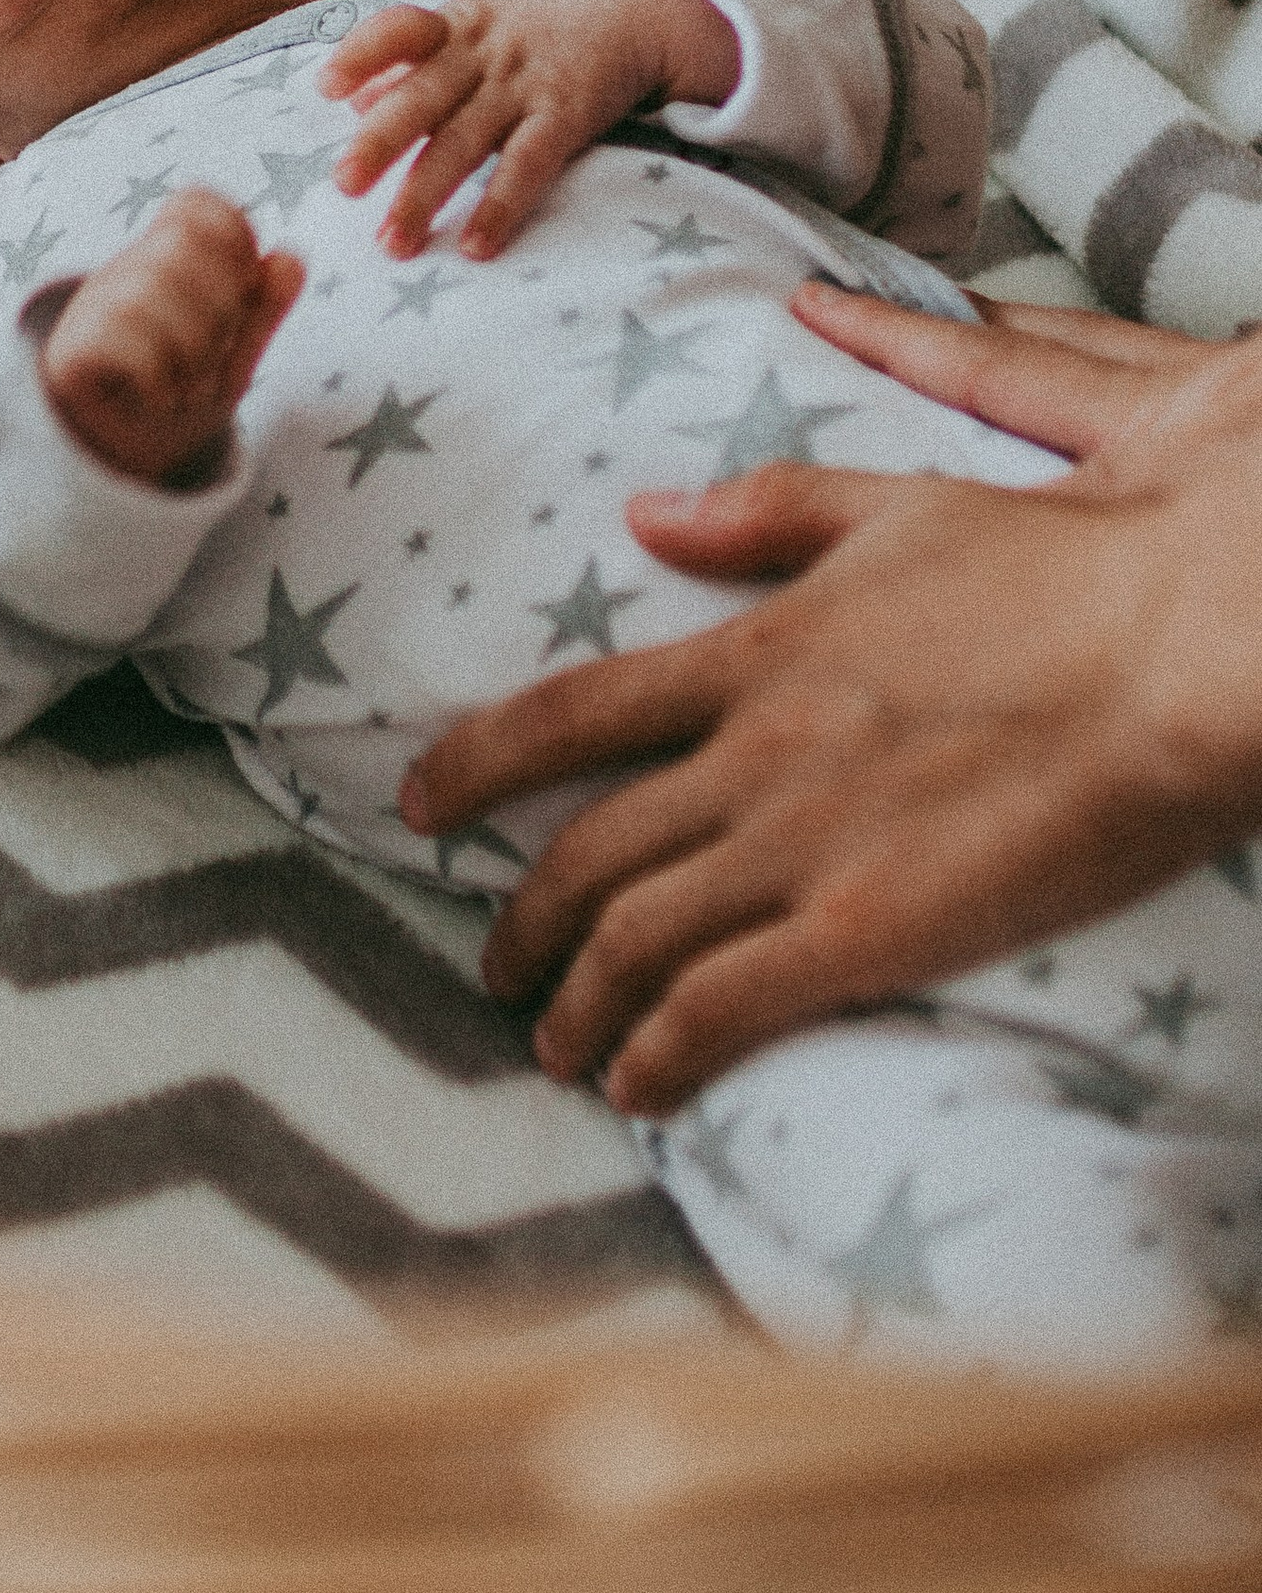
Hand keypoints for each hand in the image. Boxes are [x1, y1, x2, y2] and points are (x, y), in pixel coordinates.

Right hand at [41, 191, 302, 488]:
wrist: (122, 459)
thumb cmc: (181, 391)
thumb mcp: (235, 352)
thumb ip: (264, 307)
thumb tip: (291, 259)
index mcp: (166, 257)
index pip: (195, 205)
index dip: (235, 237)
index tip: (245, 293)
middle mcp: (125, 270)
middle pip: (178, 246)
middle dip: (220, 305)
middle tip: (218, 353)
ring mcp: (92, 307)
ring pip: (148, 291)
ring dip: (191, 349)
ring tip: (193, 385)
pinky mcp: (70, 352)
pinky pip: (119, 338)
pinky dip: (157, 375)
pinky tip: (161, 396)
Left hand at [319, 0, 737, 260]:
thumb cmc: (542, 20)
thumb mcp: (476, 23)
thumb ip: (413, 60)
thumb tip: (350, 101)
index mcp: (456, 25)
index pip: (399, 29)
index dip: (361, 55)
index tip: (325, 87)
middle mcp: (483, 54)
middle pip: (422, 97)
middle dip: (380, 142)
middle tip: (344, 185)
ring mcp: (524, 85)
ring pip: (464, 142)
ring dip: (425, 193)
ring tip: (393, 242)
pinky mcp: (566, 116)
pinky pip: (527, 166)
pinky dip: (500, 207)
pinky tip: (476, 247)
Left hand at [400, 279, 1261, 1110]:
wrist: (1173, 646)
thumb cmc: (1059, 572)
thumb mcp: (890, 507)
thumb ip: (762, 511)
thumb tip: (645, 516)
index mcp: (754, 650)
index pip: (567, 714)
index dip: (475, 765)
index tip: (419, 802)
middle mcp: (752, 753)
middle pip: (583, 851)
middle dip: (519, 919)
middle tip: (493, 965)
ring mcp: (801, 845)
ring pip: (631, 940)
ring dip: (575, 1004)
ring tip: (554, 1044)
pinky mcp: (865, 931)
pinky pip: (719, 1007)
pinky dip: (658, 1054)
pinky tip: (639, 1086)